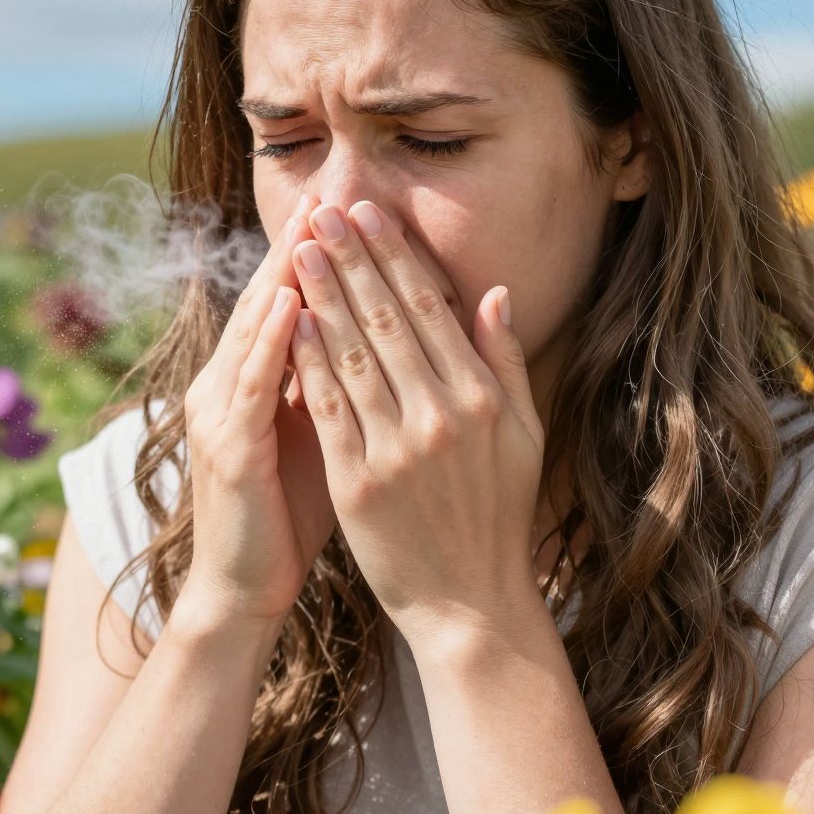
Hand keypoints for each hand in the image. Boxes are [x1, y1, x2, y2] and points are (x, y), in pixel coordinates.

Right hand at [178, 191, 337, 628]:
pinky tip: (293, 308)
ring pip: (254, 332)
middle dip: (300, 246)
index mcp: (252, 381)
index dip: (317, 253)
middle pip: (266, 300)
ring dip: (283, 279)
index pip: (287, 301)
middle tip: (330, 192)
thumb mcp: (319, 436)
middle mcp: (225, 384)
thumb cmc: (288, 516)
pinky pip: (250, 386)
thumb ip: (338, 383)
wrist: (244, 589)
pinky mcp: (226, 447)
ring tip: (314, 230)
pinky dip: (271, 344)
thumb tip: (376, 333)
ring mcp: (219, 412)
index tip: (351, 205)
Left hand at [284, 200, 545, 648]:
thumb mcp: (523, 435)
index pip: (429, 308)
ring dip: (322, 295)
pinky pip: (328, 407)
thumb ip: (505, 361)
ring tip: (297, 249)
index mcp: (482, 398)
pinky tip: (289, 322)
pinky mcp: (358, 481)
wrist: (470, 602)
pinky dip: (307, 361)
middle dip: (350, 259)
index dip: (395, 256)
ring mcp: (397, 448)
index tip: (369, 214)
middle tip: (323, 211)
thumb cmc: (497, 515)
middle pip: (386, 319)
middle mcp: (441, 415)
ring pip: (351, 354)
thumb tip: (495, 291)